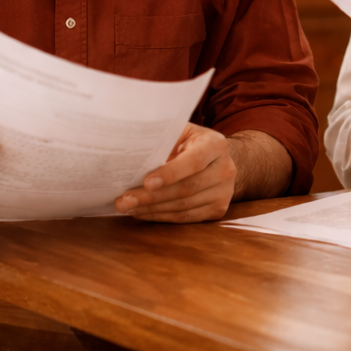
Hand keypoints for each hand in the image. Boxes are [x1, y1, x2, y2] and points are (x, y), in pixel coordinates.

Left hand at [116, 122, 235, 222]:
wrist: (215, 158)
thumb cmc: (189, 143)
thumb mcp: (180, 132)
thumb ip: (163, 140)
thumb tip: (130, 153)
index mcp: (216, 144)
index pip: (193, 161)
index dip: (170, 173)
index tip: (146, 182)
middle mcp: (225, 168)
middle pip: (186, 188)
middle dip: (152, 197)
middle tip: (124, 200)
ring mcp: (225, 191)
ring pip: (184, 206)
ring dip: (152, 209)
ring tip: (128, 207)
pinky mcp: (218, 209)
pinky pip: (186, 218)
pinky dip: (161, 217)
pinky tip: (143, 212)